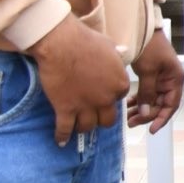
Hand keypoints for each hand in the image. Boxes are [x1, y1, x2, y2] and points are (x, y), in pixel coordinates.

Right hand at [30, 15, 128, 144]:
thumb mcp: (110, 47)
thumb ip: (117, 56)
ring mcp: (86, 106)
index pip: (119, 98)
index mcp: (120, 84)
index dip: (110, 97)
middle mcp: (106, 99)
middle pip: (108, 120)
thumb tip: (122, 52)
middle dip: (101, 119)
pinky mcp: (65, 109)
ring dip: (83, 128)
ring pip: (88, 127)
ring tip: (78, 128)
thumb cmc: (87, 41)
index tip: (102, 95)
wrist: (62, 44)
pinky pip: (65, 129)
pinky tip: (61, 141)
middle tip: (94, 117)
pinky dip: (62, 136)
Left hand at [127, 28, 183, 134]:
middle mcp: (170, 81)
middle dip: (147, 115)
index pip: (171, 104)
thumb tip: (146, 113)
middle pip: (161, 104)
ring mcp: (161, 79)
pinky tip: (127, 105)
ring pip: (152, 100)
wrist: (142, 31)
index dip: (162, 118)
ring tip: (127, 117)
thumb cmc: (149, 48)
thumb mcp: (148, 71)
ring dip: (142, 109)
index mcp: (175, 79)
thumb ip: (148, 93)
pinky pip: (147, 93)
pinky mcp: (152, 76)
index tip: (151, 129)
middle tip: (131, 122)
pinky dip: (138, 100)